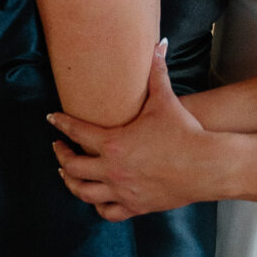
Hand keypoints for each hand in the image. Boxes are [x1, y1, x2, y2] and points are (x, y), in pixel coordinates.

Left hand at [52, 43, 213, 220]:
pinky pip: (108, 212)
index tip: (51, 119)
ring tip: (67, 174)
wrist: (205, 166)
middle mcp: (112, 170)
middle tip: (58, 148)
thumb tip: (158, 44)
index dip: (61, 123)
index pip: (77, 132)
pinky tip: (95, 199)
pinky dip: (97, 206)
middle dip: (62, 156)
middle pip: (74, 167)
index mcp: (113, 144)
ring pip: (85, 193)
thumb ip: (157, 73)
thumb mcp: (165, 100)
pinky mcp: (136, 206)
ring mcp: (122, 191)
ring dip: (71, 183)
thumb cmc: (183, 132)